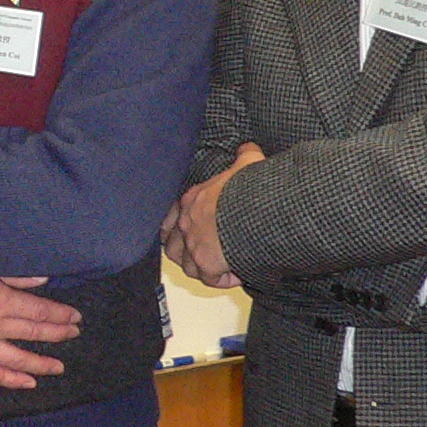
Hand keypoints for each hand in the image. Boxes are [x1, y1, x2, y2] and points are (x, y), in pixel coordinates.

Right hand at [0, 252, 76, 389]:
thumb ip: (12, 276)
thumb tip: (43, 282)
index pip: (38, 311)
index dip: (59, 314)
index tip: (74, 316)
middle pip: (34, 333)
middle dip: (58, 334)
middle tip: (74, 334)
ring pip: (19, 359)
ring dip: (42, 363)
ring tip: (59, 366)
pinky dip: (13, 379)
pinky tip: (28, 381)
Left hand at [161, 142, 263, 288]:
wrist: (255, 209)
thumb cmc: (248, 188)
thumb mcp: (247, 165)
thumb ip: (244, 156)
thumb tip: (248, 147)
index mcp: (192, 200)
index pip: (172, 216)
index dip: (181, 227)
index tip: (197, 232)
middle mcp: (186, 223)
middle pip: (172, 244)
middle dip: (185, 251)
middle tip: (203, 254)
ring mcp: (193, 244)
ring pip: (186, 264)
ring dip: (201, 268)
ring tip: (218, 267)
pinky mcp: (205, 263)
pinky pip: (209, 279)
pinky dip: (221, 279)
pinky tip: (236, 275)